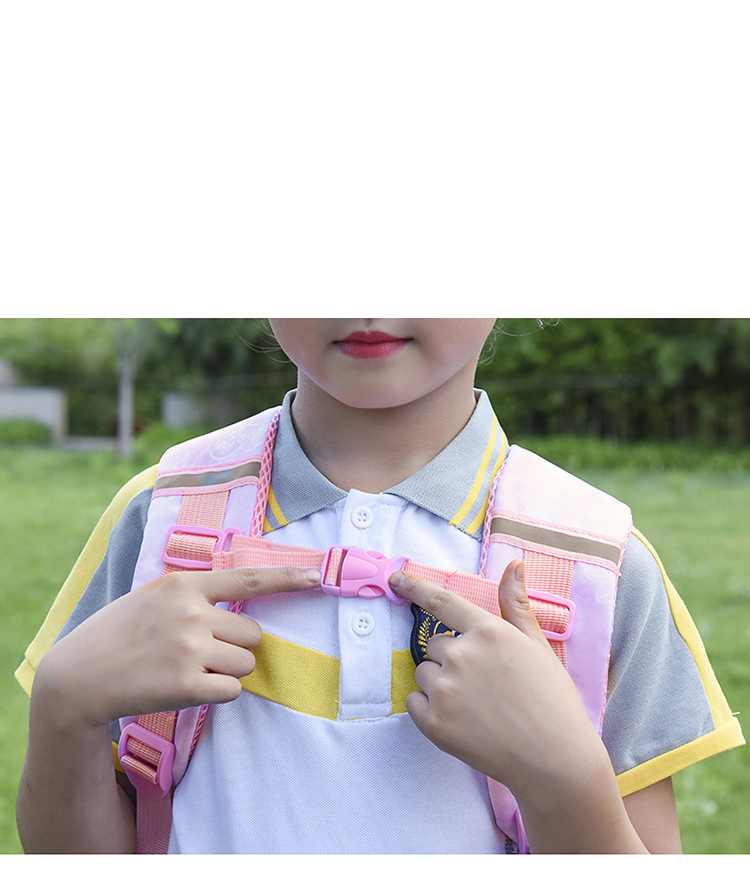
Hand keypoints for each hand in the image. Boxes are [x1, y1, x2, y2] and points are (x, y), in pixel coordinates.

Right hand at [34, 566, 320, 727]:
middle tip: (197, 653)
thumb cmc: (118, 634)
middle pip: (253, 634)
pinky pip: (233, 691)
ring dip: (226, 672)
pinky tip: (185, 689)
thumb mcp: (152, 598)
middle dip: (236, 647)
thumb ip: (193, 595)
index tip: (317, 577)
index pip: (247, 578)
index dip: (287, 579)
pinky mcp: (188, 685)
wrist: (78, 677)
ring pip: (246, 665)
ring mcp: (191, 648)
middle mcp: (192, 612)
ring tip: (186, 670)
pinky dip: (217, 695)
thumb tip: (238, 607)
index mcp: (183, 585)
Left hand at [389, 561, 604, 797]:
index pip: (440, 600)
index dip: (414, 586)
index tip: (394, 579)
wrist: (555, 760)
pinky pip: (415, 703)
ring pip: (424, 674)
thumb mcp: (536, 645)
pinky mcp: (434, 723)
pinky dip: (430, 711)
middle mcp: (462, 655)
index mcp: (488, 631)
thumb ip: (515, 604)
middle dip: (451, 659)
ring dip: (441, 685)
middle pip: (434, 645)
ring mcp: (446, 689)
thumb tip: (513, 564)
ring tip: (477, 705)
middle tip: (484, 684)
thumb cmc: (551, 700)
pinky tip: (462, 722)